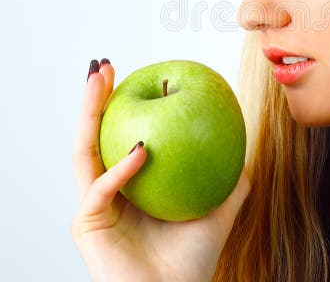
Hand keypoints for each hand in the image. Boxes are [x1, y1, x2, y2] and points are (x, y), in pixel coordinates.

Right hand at [70, 59, 249, 281]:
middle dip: (95, 98)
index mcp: (131, 185)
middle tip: (104, 66)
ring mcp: (94, 206)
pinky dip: (121, 168)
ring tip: (99, 80)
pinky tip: (141, 150)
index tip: (137, 73)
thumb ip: (230, 180)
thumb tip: (244, 146)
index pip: (122, 134)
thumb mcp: (219, 211)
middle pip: (95, 135)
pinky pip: (102, 188)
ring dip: (89, 112)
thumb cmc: (193, 262)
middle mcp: (107, 191)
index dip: (124, 104)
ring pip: (84, 151)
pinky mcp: (87, 224)